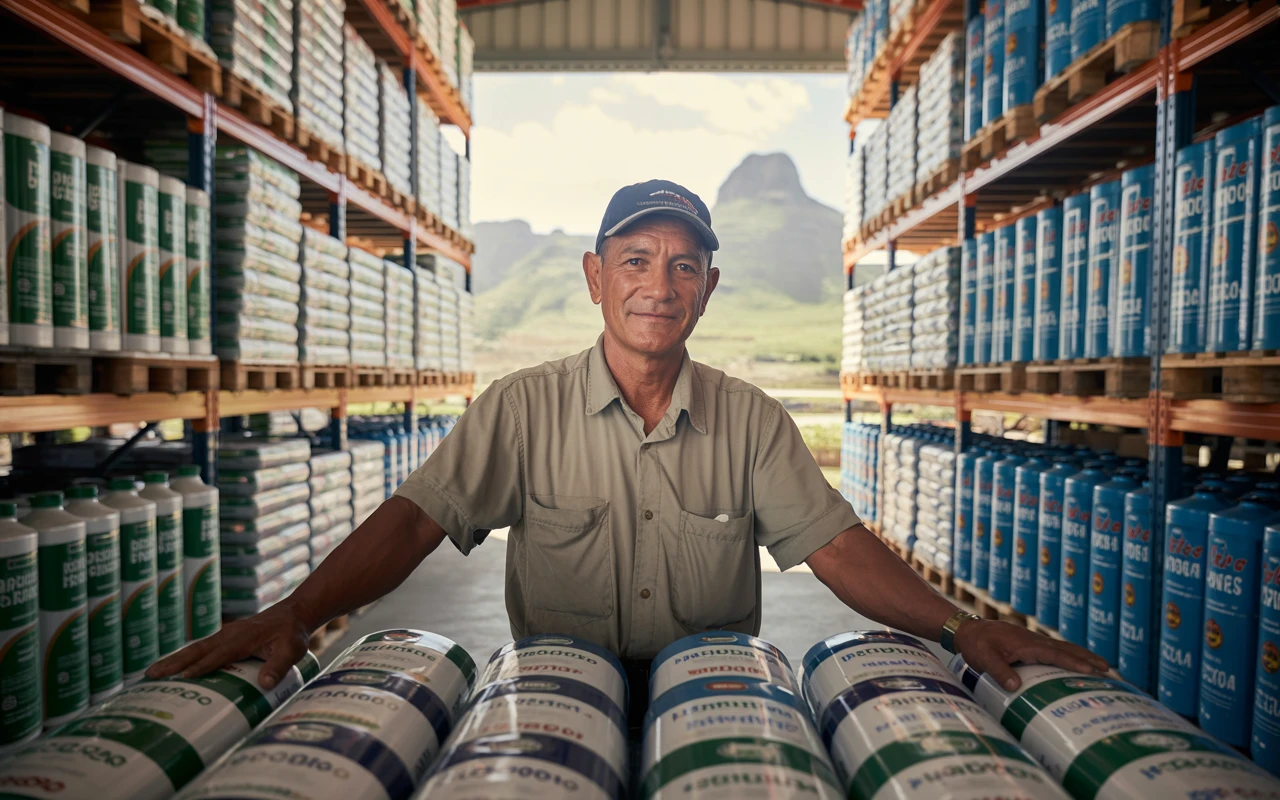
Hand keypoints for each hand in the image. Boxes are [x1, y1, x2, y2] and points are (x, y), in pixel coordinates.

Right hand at [146, 599, 314, 688]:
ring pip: (195, 648)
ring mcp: (225, 635)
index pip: (219, 654)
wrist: (294, 614)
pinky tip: (173, 668)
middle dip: (174, 662)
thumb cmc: (292, 633)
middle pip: (197, 649)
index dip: (202, 666)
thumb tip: (265, 684)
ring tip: (151, 673)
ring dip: (174, 659)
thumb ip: (279, 666)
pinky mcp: (225, 638)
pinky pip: (201, 648)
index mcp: (243, 638)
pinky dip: (185, 657)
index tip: (183, 678)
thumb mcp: (292, 649)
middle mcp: (229, 635)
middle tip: (150, 675)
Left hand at [953, 618, 1109, 691]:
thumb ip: (999, 671)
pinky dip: (1070, 654)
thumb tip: (1015, 686)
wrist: (967, 629)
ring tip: (1102, 666)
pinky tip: (1075, 662)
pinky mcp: (1030, 644)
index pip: (1056, 654)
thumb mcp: (984, 659)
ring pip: (1063, 647)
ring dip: (1082, 656)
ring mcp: (1033, 641)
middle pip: (1066, 648)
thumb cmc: (976, 645)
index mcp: (1026, 644)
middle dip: (1088, 658)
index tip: (1093, 671)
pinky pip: (1055, 649)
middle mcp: (1034, 641)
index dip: (1074, 663)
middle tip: (1109, 669)